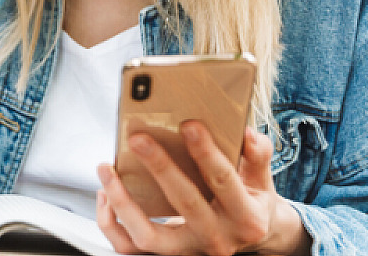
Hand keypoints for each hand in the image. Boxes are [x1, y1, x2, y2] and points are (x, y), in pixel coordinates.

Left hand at [96, 125, 311, 255]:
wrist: (251, 236)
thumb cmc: (250, 200)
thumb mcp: (262, 179)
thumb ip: (257, 155)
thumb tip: (246, 133)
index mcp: (245, 217)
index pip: (223, 181)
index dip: (206, 153)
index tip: (189, 125)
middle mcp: (217, 238)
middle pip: (184, 203)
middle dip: (160, 167)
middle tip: (139, 139)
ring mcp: (189, 250)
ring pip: (148, 236)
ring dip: (123, 202)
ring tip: (107, 169)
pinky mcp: (167, 254)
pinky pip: (130, 246)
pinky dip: (111, 223)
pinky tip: (105, 194)